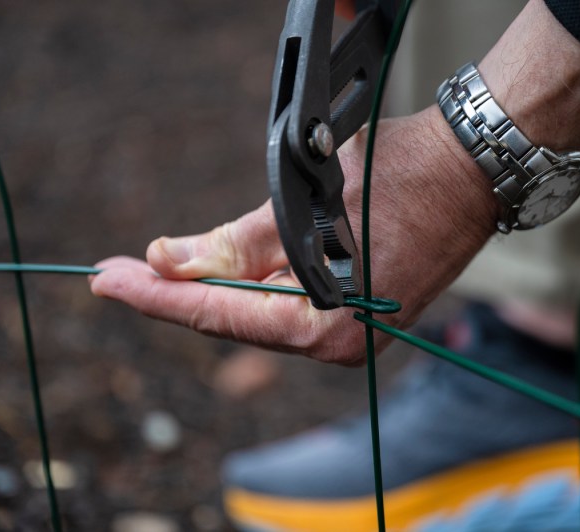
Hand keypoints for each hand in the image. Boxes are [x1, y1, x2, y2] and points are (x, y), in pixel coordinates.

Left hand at [89, 0, 579, 364]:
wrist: (472, 168)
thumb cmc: (402, 177)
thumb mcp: (307, 205)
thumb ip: (235, 242)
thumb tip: (168, 259)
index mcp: (328, 327)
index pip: (221, 315)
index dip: (158, 298)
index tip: (107, 282)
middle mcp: (339, 342)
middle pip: (237, 319)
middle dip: (178, 291)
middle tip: (119, 272)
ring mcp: (351, 329)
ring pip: (261, 311)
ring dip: (215, 285)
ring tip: (155, 268)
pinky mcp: (357, 308)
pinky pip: (290, 302)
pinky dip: (255, 282)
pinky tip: (220, 265)